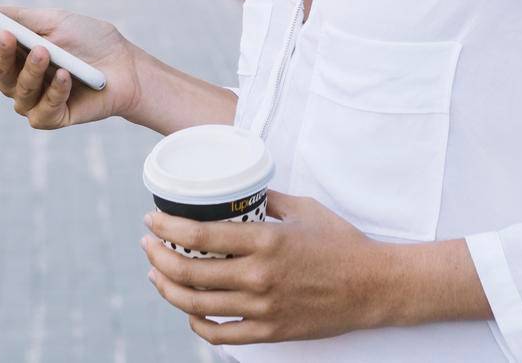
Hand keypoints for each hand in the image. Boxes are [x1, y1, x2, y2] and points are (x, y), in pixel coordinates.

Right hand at [0, 6, 142, 128]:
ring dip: (31, 70)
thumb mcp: (57, 21)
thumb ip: (23, 17)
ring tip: (46, 53)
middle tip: (6, 35)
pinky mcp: (51, 117)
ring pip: (17, 90)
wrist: (127, 66)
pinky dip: (54, 91)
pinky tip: (66, 76)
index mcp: (16, 49)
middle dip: (0, 52)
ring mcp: (33, 98)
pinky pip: (42, 109)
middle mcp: (19, 76)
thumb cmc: (92, 40)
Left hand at [140, 191, 392, 345]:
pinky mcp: (269, 332)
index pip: (200, 235)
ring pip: (196, 303)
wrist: (373, 286)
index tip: (151, 219)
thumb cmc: (341, 243)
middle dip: (158, 256)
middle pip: (189, 271)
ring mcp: (262, 308)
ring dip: (167, 287)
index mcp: (265, 241)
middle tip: (148, 244)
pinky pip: (220, 334)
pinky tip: (188, 309)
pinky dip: (196, 322)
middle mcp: (258, 277)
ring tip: (157, 273)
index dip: (167, 227)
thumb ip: (268, 199)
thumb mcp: (304, 209)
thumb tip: (240, 188)